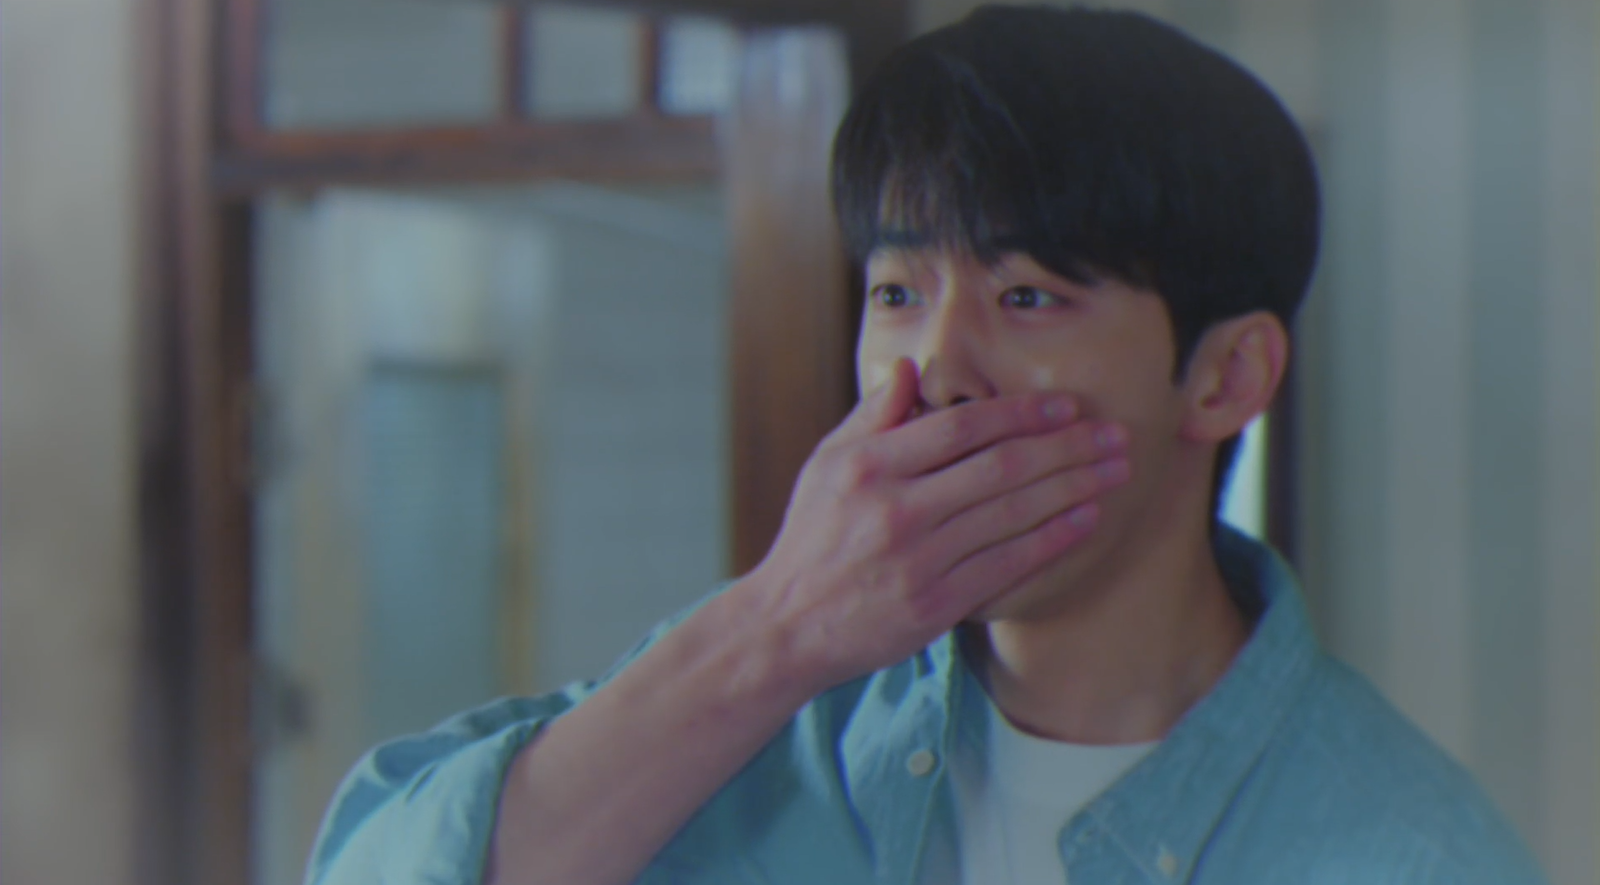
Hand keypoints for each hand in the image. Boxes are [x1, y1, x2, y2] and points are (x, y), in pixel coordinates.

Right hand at [743, 357, 1131, 690]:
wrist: (787, 625)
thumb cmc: (812, 538)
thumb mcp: (826, 465)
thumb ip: (872, 416)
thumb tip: (912, 370)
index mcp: (869, 466)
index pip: (960, 426)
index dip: (1020, 412)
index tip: (1065, 406)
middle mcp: (895, 510)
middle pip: (1000, 467)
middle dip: (1067, 447)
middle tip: (1114, 435)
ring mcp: (917, 560)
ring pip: (1012, 514)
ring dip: (1073, 488)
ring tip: (1114, 471)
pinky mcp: (933, 605)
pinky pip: (1007, 565)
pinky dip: (1052, 540)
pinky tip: (1085, 520)